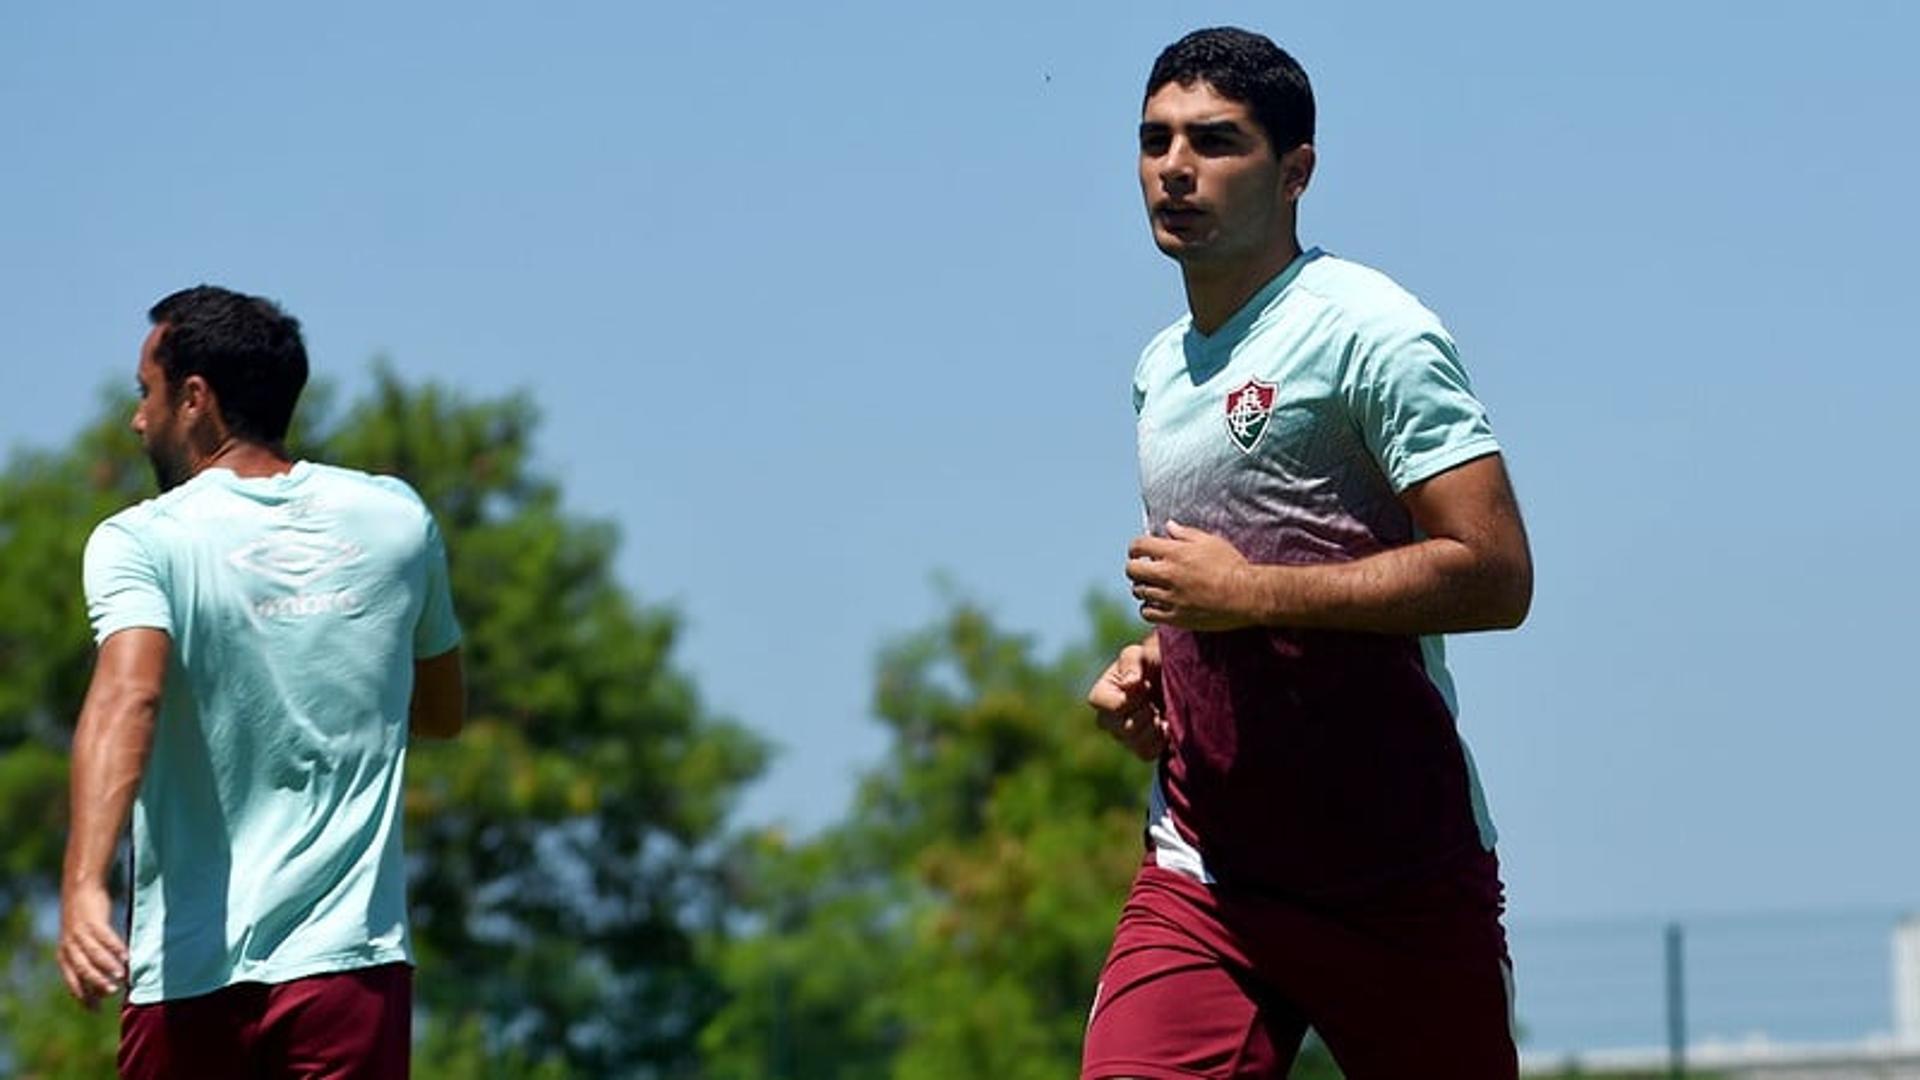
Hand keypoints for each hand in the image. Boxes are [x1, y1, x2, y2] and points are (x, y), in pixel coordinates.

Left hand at [58, 882, 127, 1008]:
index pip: (72, 981)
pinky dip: (116, 948)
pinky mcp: (93, 921)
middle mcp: (70, 947)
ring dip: (109, 966)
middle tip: (113, 992)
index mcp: (64, 956)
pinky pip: (105, 938)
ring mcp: (80, 934)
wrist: (80, 891)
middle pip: (83, 969)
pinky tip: (127, 956)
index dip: (84, 996)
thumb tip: (107, 982)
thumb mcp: (79, 943)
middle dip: (97, 982)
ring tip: (123, 976)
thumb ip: (88, 961)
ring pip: (94, 954)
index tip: (97, 1009)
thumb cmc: (83, 922)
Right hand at [1087, 635, 1166, 760]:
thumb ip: (1133, 662)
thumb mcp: (1142, 654)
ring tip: (1161, 712)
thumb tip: (1130, 683)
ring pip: (1134, 743)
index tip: (1143, 687)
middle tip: (1154, 701)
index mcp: (1102, 694)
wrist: (1174, 677)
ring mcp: (1124, 736)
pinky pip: (1147, 753)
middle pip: (1120, 728)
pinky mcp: (1142, 747)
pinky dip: (1160, 741)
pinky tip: (1167, 726)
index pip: (1103, 705)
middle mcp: (1108, 719)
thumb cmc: (1153, 661)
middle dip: (1144, 714)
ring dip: (1153, 728)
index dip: (1126, 699)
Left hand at [1126, 520, 1258, 630]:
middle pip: (1132, 570)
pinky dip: (1148, 607)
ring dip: (1143, 587)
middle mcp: (1169, 575)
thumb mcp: (1210, 542)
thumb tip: (1168, 526)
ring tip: (1154, 586)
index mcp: (1175, 553)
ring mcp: (1171, 597)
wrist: (1247, 596)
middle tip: (1143, 569)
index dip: (1135, 548)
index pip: (1138, 546)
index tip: (1140, 552)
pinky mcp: (1176, 617)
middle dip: (1134, 567)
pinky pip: (1148, 613)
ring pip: (1139, 592)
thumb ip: (1185, 534)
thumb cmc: (1231, 565)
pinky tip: (1158, 603)